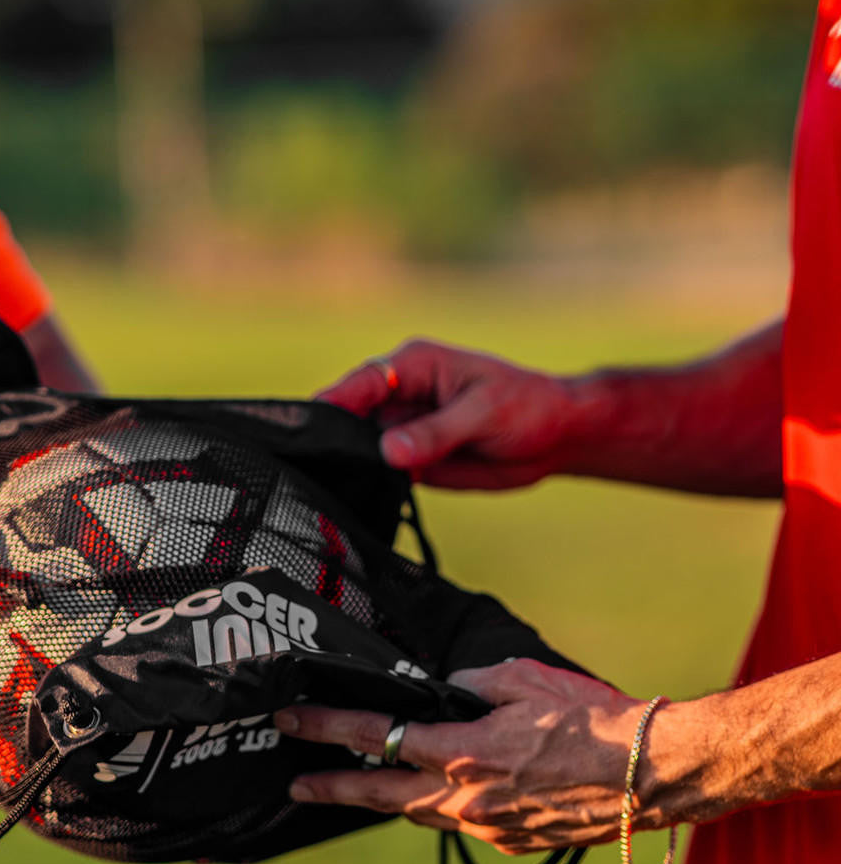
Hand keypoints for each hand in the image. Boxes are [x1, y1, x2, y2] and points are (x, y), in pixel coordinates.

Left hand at [274, 659, 662, 854]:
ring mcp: (491, 828)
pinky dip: (435, 807)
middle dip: (334, 789)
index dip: (327, 729)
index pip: (376, 737)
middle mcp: (468, 800)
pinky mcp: (516, 841)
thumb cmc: (595, 718)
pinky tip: (430, 795)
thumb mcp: (522, 678)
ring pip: (420, 814)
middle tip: (297, 786)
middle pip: (383, 796)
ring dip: (384, 800)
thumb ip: (470, 685)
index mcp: (464, 753)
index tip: (292, 721)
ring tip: (353, 788)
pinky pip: (460, 824)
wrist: (655, 772)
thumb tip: (445, 691)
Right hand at [317, 341, 584, 487]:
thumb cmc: (527, 408)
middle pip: (348, 414)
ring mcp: (400, 428)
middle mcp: (399, 395)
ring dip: (344, 464)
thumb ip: (436, 433)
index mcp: (414, 366)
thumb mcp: (484, 414)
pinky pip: (376, 470)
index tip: (308, 428)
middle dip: (329, 437)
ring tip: (324, 486)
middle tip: (309, 465)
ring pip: (357, 445)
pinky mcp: (408, 458)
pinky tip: (348, 498)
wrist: (555, 437)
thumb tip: (388, 451)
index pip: (363, 382)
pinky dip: (364, 482)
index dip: (333, 403)